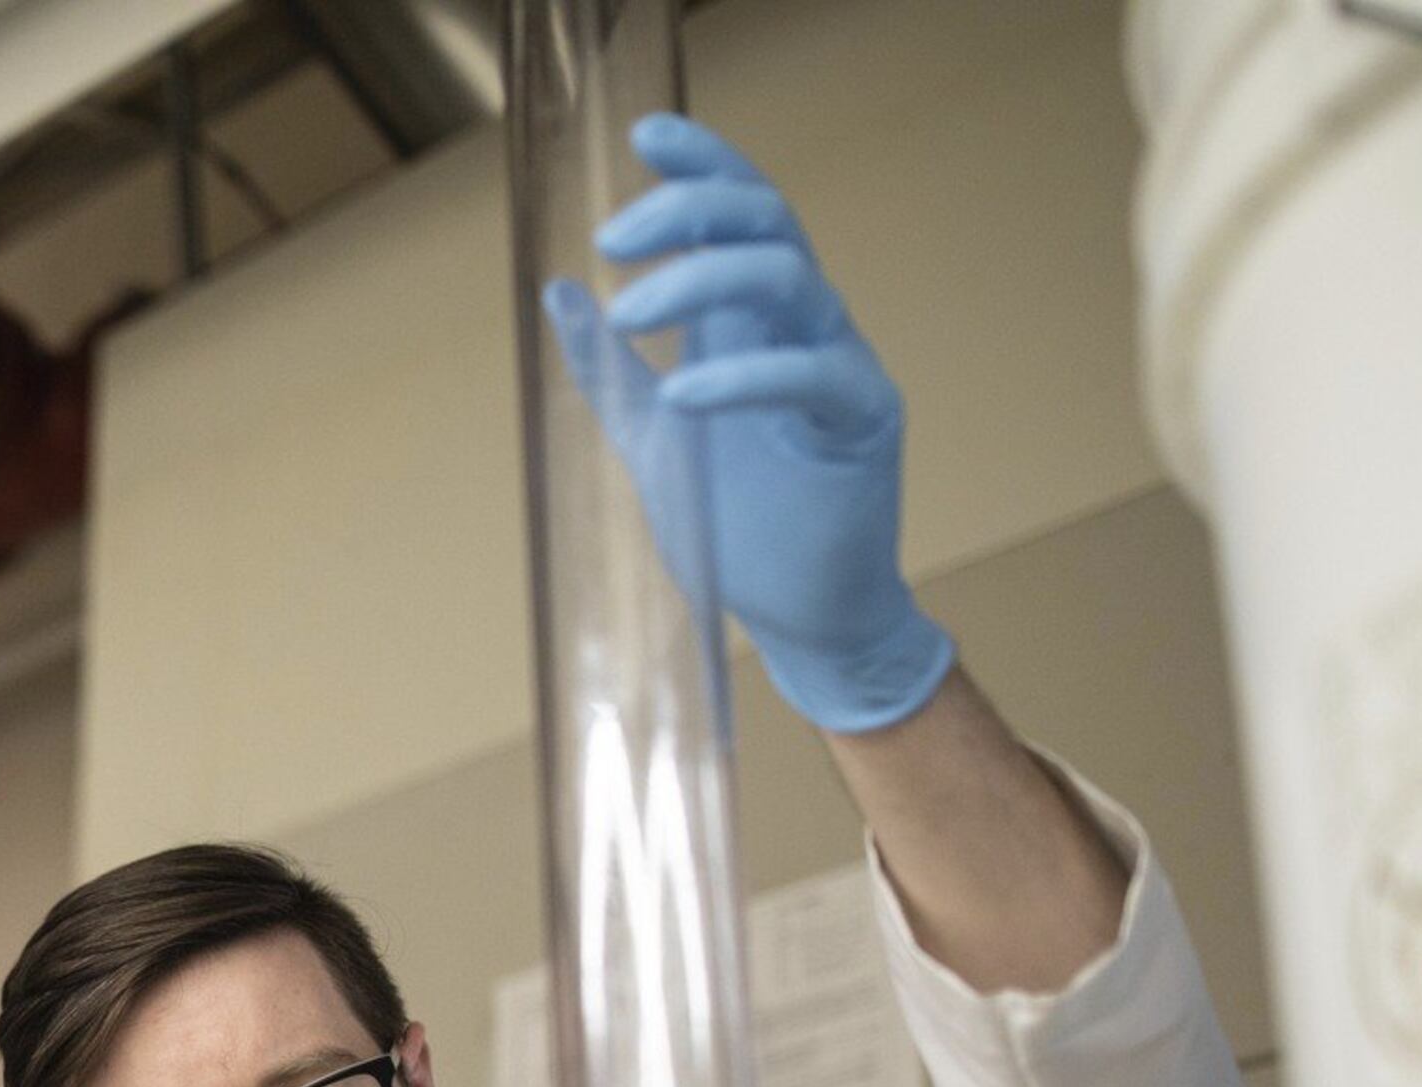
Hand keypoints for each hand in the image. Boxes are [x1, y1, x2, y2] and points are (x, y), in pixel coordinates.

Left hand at [543, 114, 953, 733]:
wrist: (800, 616)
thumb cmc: (736, 524)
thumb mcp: (649, 437)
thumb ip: (610, 369)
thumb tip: (558, 292)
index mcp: (751, 322)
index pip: (741, 213)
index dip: (703, 165)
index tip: (648, 136)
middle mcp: (802, 327)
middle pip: (768, 222)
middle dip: (690, 210)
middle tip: (615, 238)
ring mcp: (839, 365)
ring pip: (790, 276)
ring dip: (702, 279)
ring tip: (629, 313)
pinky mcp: (863, 420)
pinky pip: (812, 371)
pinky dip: (742, 373)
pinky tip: (683, 390)